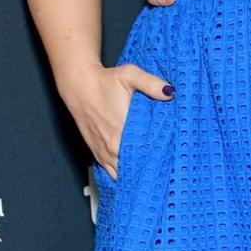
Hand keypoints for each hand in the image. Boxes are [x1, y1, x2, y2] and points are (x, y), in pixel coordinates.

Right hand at [64, 62, 172, 178]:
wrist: (79, 85)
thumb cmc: (105, 81)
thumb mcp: (130, 76)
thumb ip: (151, 84)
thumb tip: (170, 92)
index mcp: (122, 134)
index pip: (146, 157)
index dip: (160, 160)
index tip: (171, 160)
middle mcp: (112, 148)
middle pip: (136, 169)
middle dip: (150, 169)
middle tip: (166, 167)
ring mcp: (103, 153)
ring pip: (122, 175)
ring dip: (135, 173)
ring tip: (151, 172)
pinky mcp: (97, 153)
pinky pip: (111, 172)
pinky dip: (122, 173)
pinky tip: (134, 171)